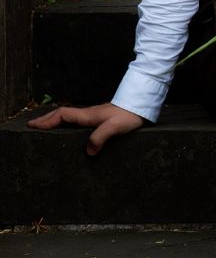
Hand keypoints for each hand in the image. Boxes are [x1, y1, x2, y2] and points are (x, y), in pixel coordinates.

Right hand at [27, 102, 144, 154]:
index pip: (62, 115)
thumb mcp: (114, 127)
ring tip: (46, 128)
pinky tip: (70, 129)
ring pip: (69, 116)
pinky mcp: (100, 118)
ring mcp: (94, 115)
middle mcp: (88, 114)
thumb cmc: (128, 115)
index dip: (46, 120)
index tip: (32, 125)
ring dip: (56, 120)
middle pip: (62, 114)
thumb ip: (100, 137)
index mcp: (87, 115)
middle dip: (46, 119)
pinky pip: (77, 120)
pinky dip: (67, 123)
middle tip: (33, 126)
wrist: (141, 106)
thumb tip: (89, 151)